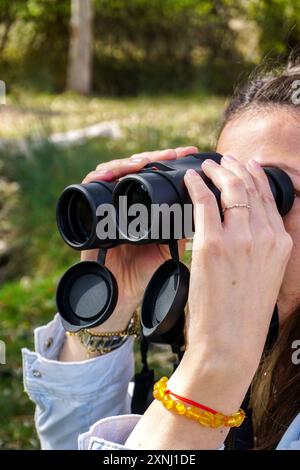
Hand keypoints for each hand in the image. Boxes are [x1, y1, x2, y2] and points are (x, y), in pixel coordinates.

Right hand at [81, 146, 197, 330]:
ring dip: (130, 162)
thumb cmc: (146, 273)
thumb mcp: (170, 245)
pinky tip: (111, 173)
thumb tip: (208, 202)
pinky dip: (100, 175)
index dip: (173, 160)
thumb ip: (183, 225)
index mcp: (146, 206)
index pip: (158, 173)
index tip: (191, 153)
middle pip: (138, 166)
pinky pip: (90, 185)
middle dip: (157, 156)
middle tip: (174, 152)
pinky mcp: (89, 212)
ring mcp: (108, 204)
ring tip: (145, 160)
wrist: (122, 295)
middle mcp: (126, 201)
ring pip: (115, 169)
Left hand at [125, 155, 292, 449]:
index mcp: (280, 244)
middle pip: (250, 188)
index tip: (246, 165)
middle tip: (223, 160)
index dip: (256, 176)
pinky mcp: (213, 244)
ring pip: (229, 189)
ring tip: (206, 165)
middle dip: (236, 168)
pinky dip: (197, 185)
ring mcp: (240, 239)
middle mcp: (264, 237)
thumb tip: (241, 230)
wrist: (230, 342)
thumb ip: (259, 249)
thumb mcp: (264, 277)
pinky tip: (190, 178)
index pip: (269, 198)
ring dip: (217, 171)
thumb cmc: (242, 314)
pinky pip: (204, 202)